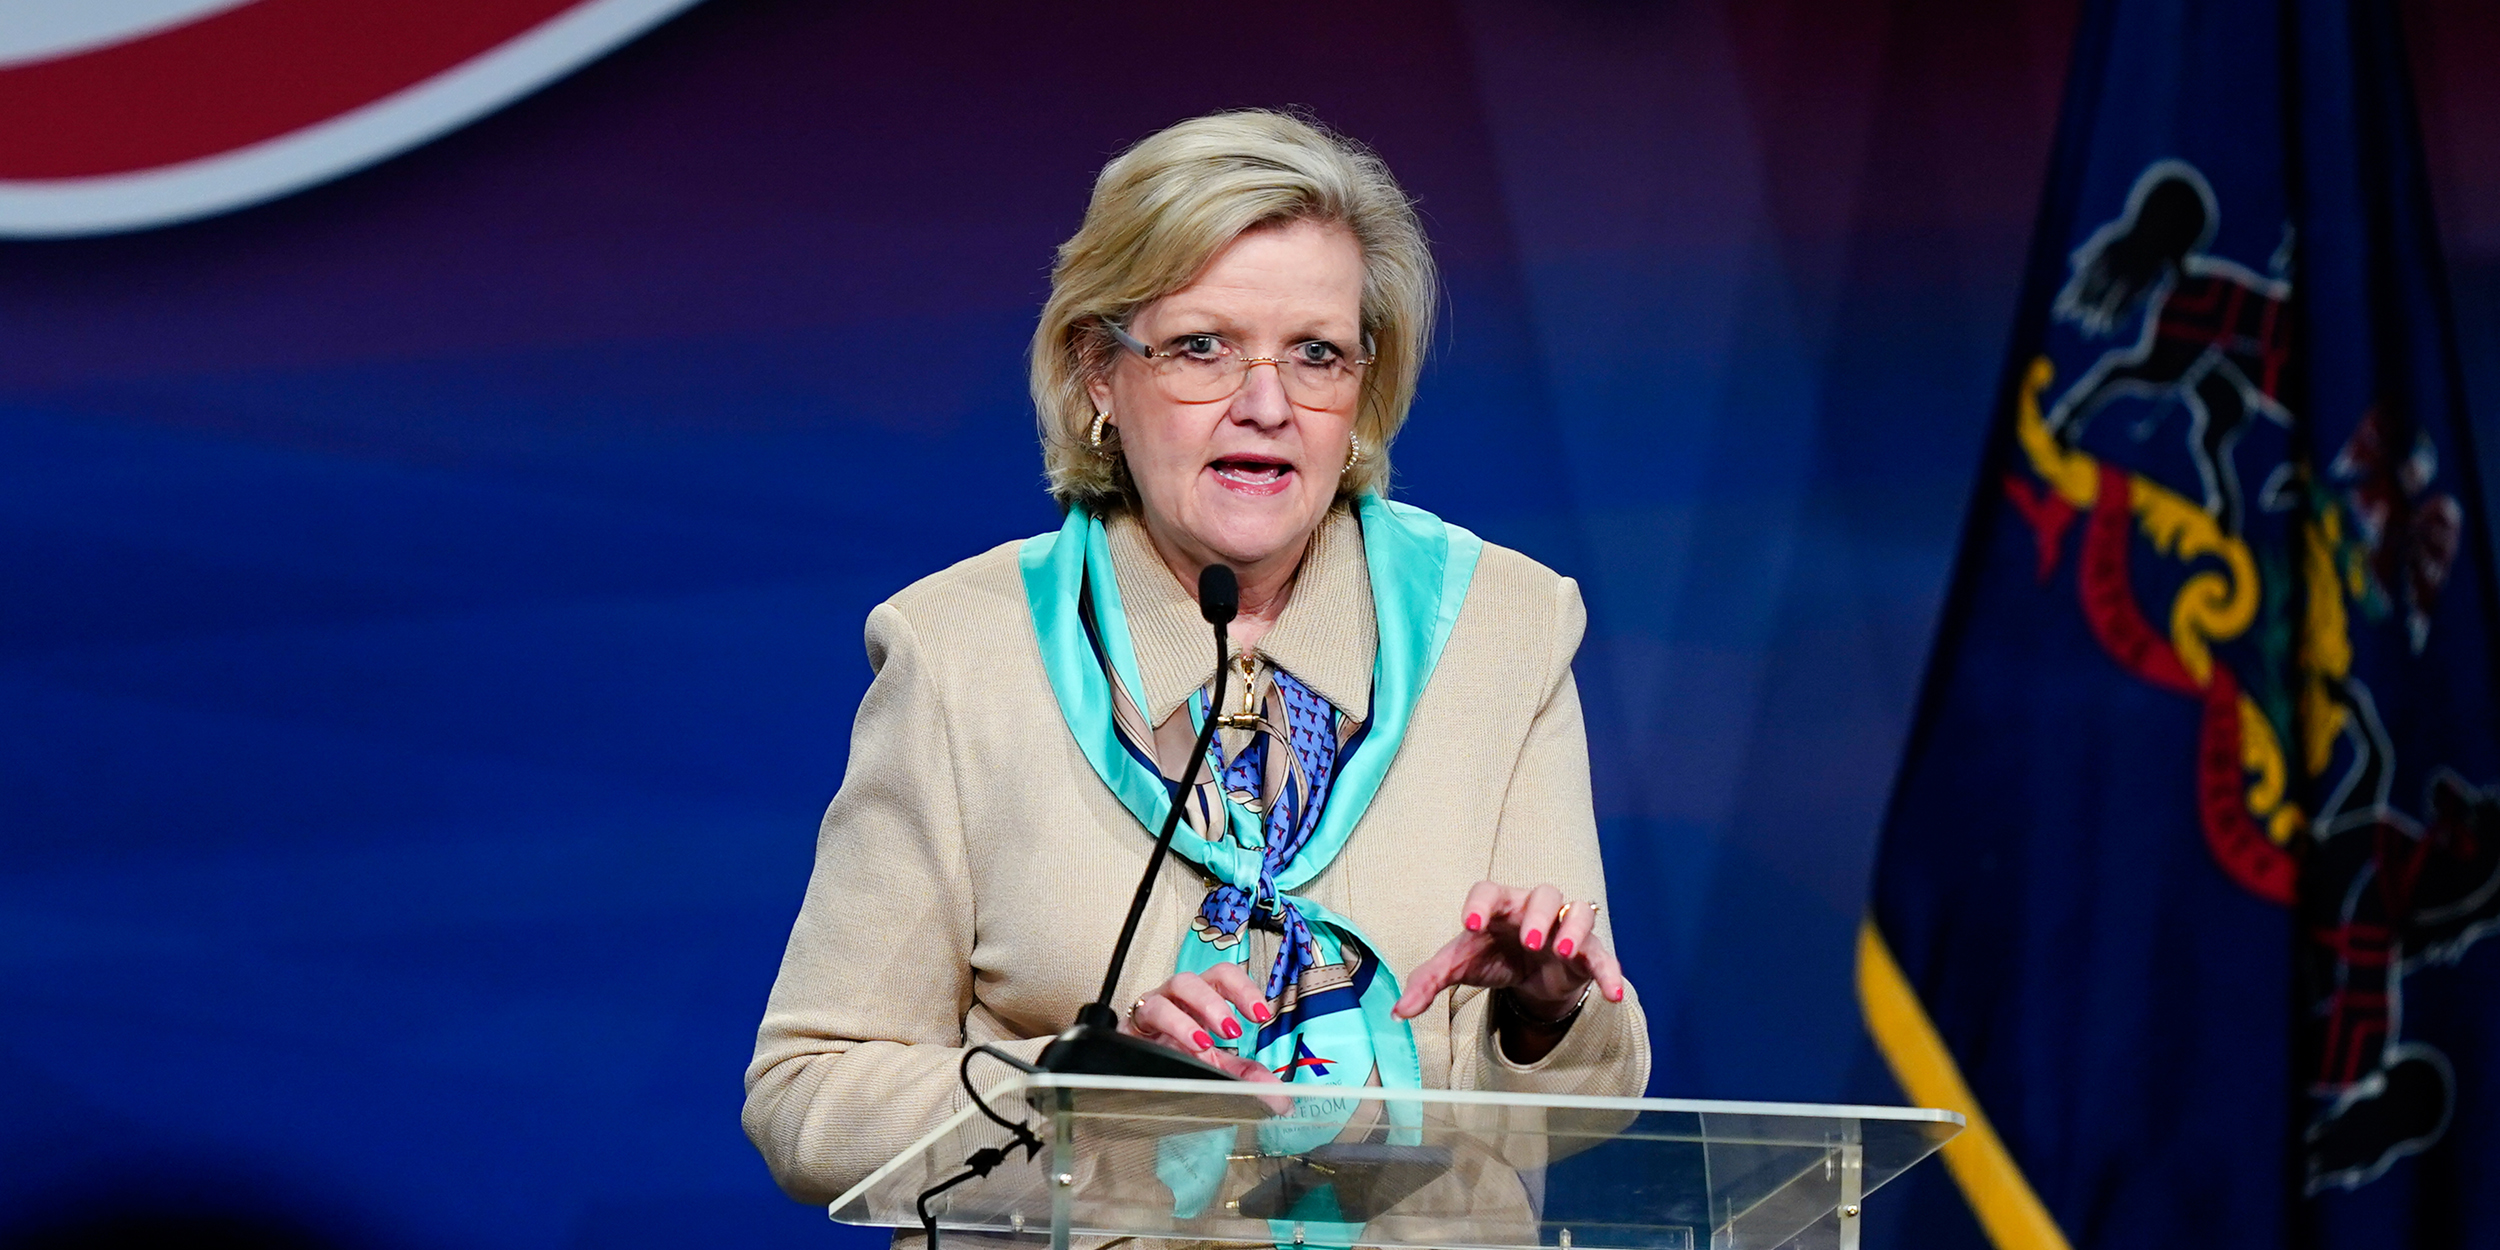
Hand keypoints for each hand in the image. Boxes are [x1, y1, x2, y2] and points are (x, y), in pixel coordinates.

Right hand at [1121, 964, 1286, 1084]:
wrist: (1131, 1073)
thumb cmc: (1172, 1059)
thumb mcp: (1213, 1067)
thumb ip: (1244, 1075)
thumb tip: (1280, 1096)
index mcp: (1200, 999)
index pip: (1224, 977)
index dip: (1244, 988)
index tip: (1262, 1014)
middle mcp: (1179, 996)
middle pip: (1203, 974)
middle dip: (1221, 997)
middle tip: (1235, 1029)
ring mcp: (1156, 1004)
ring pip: (1177, 984)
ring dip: (1198, 1010)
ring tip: (1209, 1041)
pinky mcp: (1134, 1020)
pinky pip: (1150, 1010)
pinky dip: (1174, 1025)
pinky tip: (1187, 1046)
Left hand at [1392, 880, 1629, 1022]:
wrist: (1528, 974)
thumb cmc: (1492, 956)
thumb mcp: (1459, 966)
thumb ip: (1428, 982)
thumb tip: (1398, 1011)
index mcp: (1497, 906)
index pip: (1488, 890)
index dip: (1480, 903)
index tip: (1469, 923)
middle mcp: (1533, 908)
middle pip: (1542, 895)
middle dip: (1537, 915)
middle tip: (1530, 941)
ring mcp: (1564, 927)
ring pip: (1578, 912)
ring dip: (1573, 929)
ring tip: (1562, 950)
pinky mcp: (1587, 952)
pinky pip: (1603, 955)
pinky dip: (1609, 971)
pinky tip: (1613, 993)